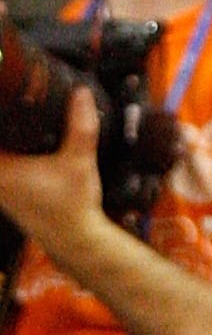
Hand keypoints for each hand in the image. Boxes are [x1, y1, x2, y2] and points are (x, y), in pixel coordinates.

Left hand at [0, 82, 109, 276]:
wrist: (75, 240)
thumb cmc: (72, 207)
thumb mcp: (79, 160)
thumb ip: (80, 125)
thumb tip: (80, 94)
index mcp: (2, 171)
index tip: (3, 97)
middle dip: (5, 130)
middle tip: (12, 106)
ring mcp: (1, 190)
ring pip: (0, 160)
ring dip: (8, 143)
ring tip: (18, 123)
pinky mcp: (10, 194)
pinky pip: (4, 170)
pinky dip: (10, 156)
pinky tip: (26, 145)